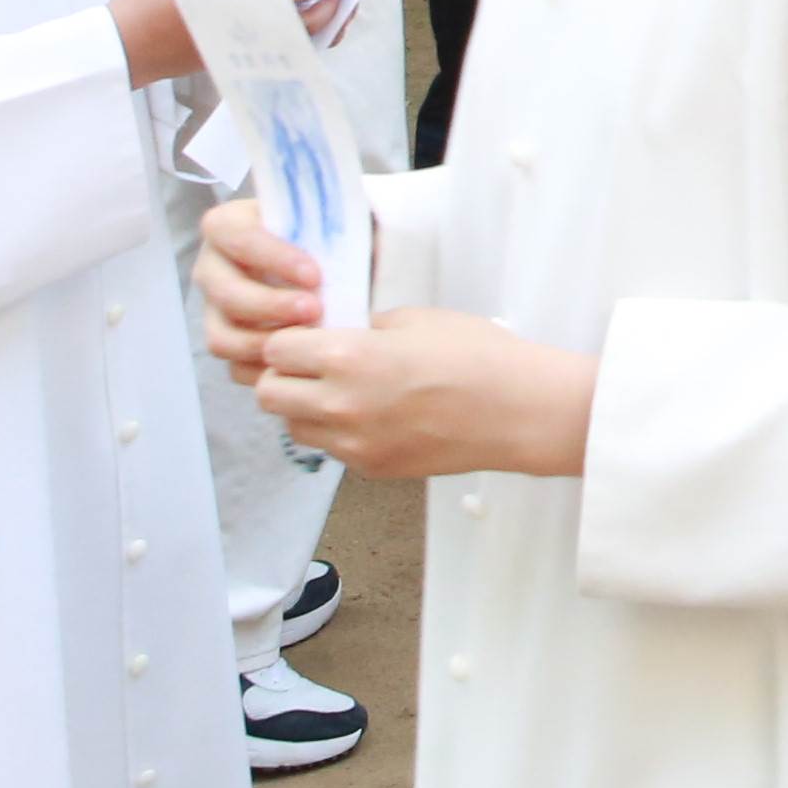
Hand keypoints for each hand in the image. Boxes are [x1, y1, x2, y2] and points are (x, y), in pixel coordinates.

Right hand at [196, 192, 328, 378]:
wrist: (325, 272)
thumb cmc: (326, 238)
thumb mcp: (335, 221)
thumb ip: (343, 225)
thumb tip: (373, 240)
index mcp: (228, 226)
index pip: (236, 236)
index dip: (272, 257)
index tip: (315, 275)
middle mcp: (212, 268)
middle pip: (226, 292)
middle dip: (270, 304)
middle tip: (315, 310)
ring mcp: (214, 310)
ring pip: (222, 336)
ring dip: (265, 342)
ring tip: (307, 340)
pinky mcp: (226, 344)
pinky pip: (234, 366)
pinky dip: (265, 369)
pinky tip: (299, 363)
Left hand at [245, 308, 596, 479]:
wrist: (518, 411)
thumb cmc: (478, 355)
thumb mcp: (417, 318)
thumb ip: (367, 326)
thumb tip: (344, 333)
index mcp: (348, 358)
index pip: (276, 350)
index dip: (287, 338)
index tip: (302, 333)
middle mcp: (340, 406)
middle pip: (269, 395)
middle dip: (281, 375)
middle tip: (308, 362)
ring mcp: (354, 444)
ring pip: (293, 427)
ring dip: (303, 406)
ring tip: (339, 388)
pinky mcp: (372, 468)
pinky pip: (331, 447)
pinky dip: (336, 430)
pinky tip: (370, 411)